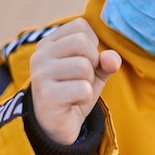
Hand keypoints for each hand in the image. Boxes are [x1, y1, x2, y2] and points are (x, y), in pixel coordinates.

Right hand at [30, 18, 120, 144]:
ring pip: (84, 66)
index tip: (84, 61)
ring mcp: (41, 75)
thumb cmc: (74, 92)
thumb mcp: (94, 72)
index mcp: (49, 43)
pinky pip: (83, 89)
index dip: (92, 44)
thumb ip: (106, 60)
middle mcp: (41, 55)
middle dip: (92, 62)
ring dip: (88, 81)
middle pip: (82, 41)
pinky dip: (85, 97)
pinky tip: (73, 103)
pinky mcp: (47, 96)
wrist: (56, 128)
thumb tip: (113, 59)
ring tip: (76, 91)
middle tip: (82, 78)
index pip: (80, 26)